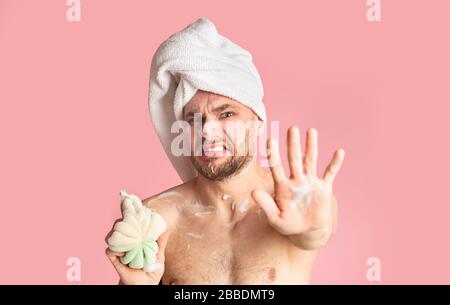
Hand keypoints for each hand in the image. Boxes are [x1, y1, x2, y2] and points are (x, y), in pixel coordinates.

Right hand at [105, 220, 169, 284]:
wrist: (146, 286)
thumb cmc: (151, 271)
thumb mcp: (159, 255)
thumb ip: (161, 243)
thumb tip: (166, 229)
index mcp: (137, 239)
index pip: (131, 223)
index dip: (130, 214)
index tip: (135, 207)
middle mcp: (127, 242)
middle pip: (120, 225)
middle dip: (125, 220)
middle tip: (132, 219)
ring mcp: (120, 251)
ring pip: (113, 236)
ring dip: (119, 232)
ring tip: (129, 235)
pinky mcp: (116, 260)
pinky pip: (110, 251)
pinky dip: (115, 249)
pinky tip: (124, 252)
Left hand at [252, 127, 344, 248]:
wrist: (307, 230)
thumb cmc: (288, 224)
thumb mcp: (275, 217)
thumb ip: (265, 205)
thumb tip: (253, 192)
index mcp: (282, 186)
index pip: (276, 167)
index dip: (273, 155)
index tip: (270, 140)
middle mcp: (296, 180)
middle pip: (294, 159)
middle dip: (293, 144)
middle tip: (292, 128)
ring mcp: (310, 182)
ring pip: (310, 160)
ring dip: (311, 146)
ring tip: (311, 130)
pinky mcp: (324, 188)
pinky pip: (330, 173)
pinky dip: (335, 164)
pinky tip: (339, 152)